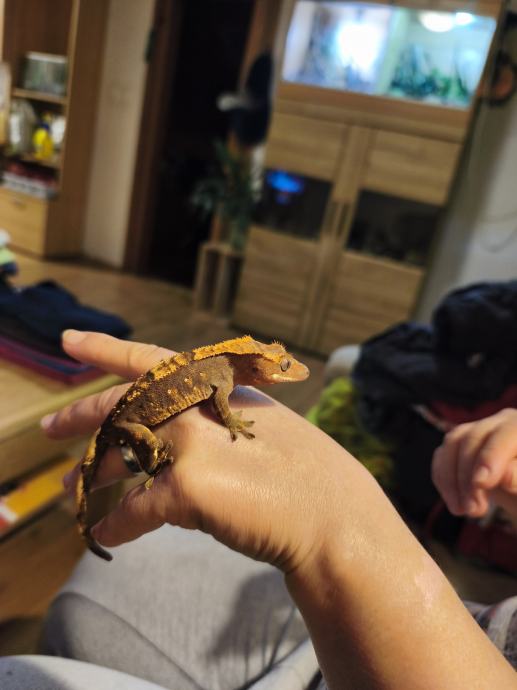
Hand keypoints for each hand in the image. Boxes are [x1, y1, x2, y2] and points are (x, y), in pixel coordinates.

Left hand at [42, 330, 372, 573]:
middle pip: (122, 404)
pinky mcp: (187, 487)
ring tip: (69, 489)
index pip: (154, 360)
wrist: (334, 517)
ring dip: (89, 474)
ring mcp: (191, 442)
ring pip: (118, 454)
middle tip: (49, 429)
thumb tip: (179, 444)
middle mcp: (200, 406)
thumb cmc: (307, 476)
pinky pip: (133, 509)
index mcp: (220, 387)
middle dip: (81, 416)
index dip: (107, 349)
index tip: (72, 340)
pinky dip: (116, 525)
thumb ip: (217, 423)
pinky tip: (105, 535)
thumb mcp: (262, 427)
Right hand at [432, 408, 516, 518]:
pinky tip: (455, 503)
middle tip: (474, 510)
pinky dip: (444, 481)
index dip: (491, 457)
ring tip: (462, 510)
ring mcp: (478, 430)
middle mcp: (501, 422)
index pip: (505, 434)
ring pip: (452, 444)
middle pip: (472, 438)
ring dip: (451, 480)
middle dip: (467, 476)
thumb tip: (506, 477)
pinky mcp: (460, 444)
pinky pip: (442, 456)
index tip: (481, 484)